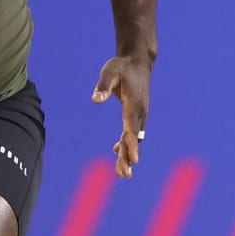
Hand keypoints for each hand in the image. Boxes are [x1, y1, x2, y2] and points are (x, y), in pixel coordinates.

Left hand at [91, 54, 150, 177]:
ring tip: (122, 173)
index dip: (132, 144)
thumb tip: (95, 99)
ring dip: (128, 154)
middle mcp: (139, 112)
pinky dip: (126, 143)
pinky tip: (116, 151)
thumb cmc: (122, 66)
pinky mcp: (137, 114)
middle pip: (134, 138)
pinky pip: (132, 133)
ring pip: (134, 138)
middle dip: (128, 156)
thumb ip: (102, 86)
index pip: (132, 127)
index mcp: (134, 104)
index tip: (133, 159)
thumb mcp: (110, 72)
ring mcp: (140, 114)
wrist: (138, 61)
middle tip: (123, 174)